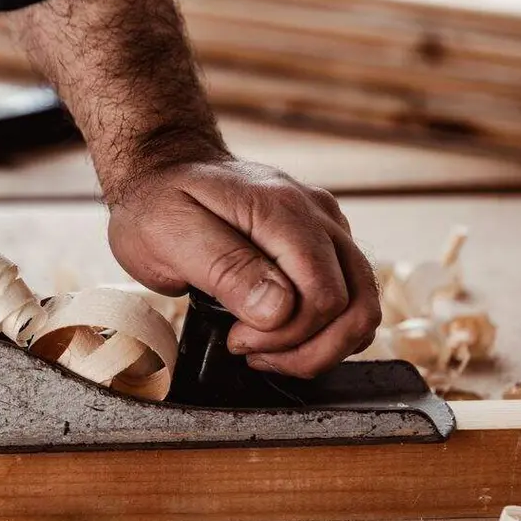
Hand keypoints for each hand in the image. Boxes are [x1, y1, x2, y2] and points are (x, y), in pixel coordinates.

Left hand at [106, 159, 380, 377]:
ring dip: (320, 347)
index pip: (323, 294)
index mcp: (282, 210)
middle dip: (305, 349)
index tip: (236, 339)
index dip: (285, 334)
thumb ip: (226, 269)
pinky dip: (323, 331)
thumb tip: (279, 310)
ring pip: (362, 307)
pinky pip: (349, 298)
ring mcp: (328, 227)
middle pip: (354, 306)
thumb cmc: (159, 202)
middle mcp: (318, 215)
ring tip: (266, 351)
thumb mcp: (170, 234)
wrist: (164, 169)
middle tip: (249, 351)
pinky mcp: (326, 243)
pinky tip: (279, 334)